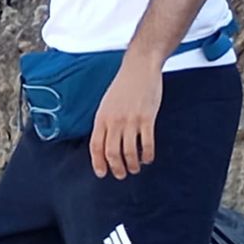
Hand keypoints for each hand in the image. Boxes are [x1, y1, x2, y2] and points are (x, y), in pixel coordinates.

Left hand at [90, 59, 162, 178]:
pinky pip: (147, 144)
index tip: (101, 173)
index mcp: (101, 118)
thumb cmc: (124, 87)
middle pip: (111, 152)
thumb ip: (105, 123)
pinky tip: (148, 158)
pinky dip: (147, 155)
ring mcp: (131, 120)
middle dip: (116, 168)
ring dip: (132, 165)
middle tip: (121, 175)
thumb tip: (104, 143)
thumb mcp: (107, 104)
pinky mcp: (147, 118)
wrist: (139, 68)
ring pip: (129, 152)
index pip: (96, 146)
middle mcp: (114, 121)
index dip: (98, 163)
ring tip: (135, 169)